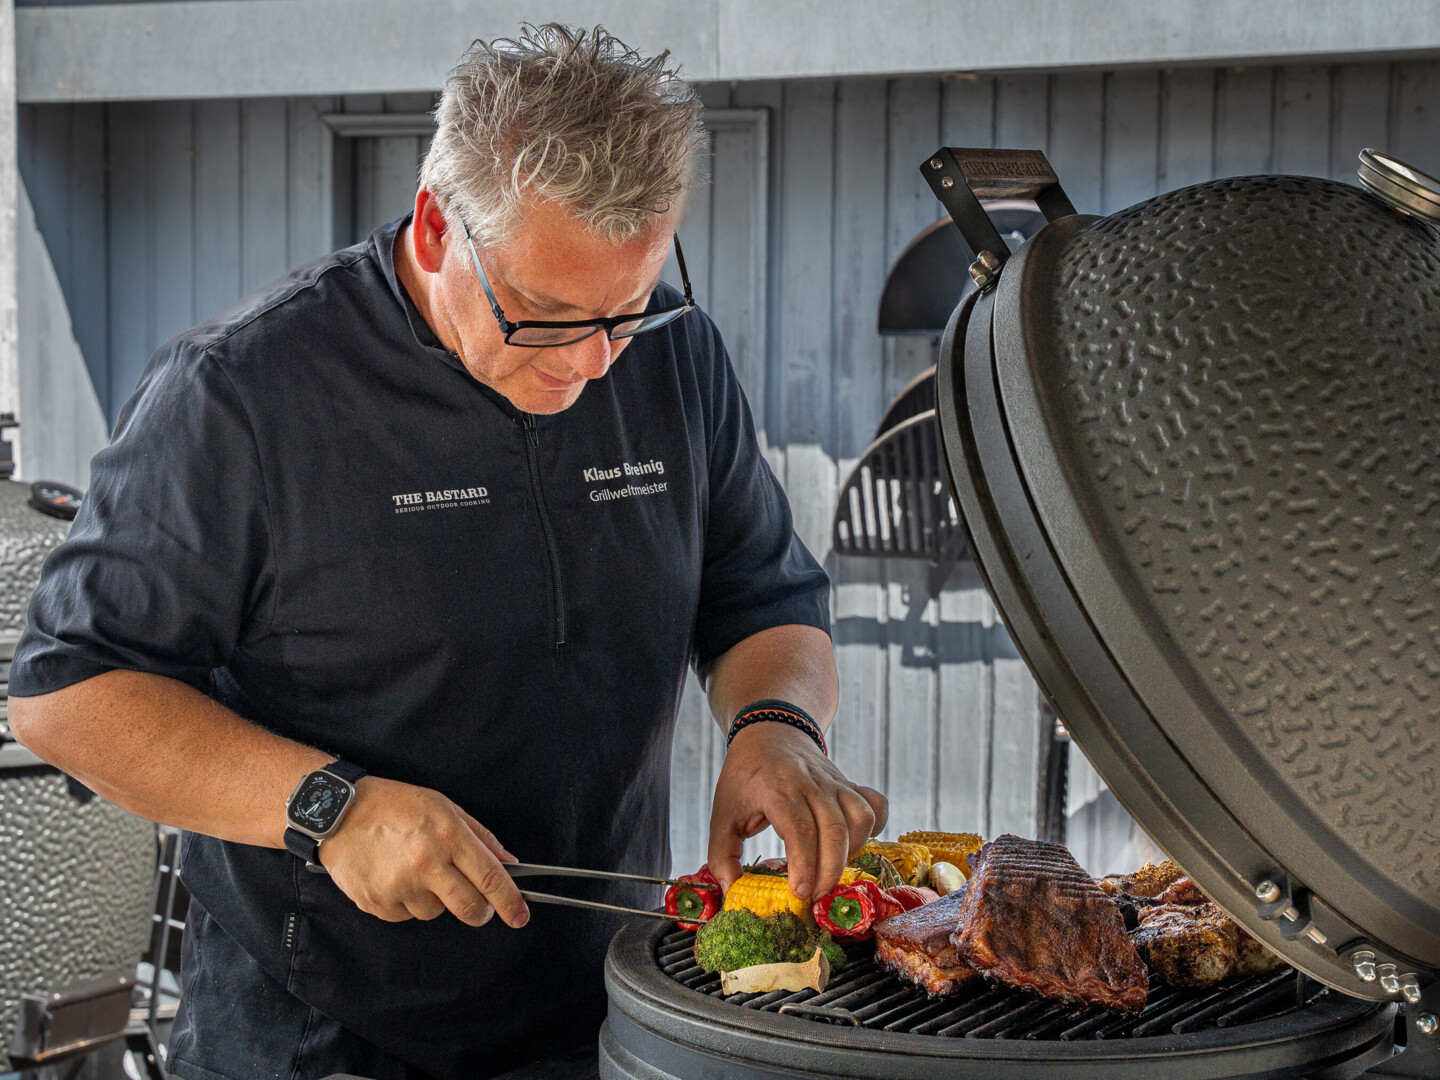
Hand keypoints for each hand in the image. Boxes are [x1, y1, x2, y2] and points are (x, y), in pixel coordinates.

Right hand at [317, 776, 529, 927]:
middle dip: (481, 912)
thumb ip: (480, 837)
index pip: (490, 877)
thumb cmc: (394, 804)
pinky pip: (406, 916)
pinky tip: (394, 877)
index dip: (510, 902)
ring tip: (415, 871)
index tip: (520, 916)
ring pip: (435, 912)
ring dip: (435, 899)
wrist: (339, 811)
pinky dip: (406, 903)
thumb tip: (509, 863)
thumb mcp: (444, 806)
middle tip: (479, 907)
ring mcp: (399, 886)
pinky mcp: (377, 903)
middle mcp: (426, 863)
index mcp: (448, 835)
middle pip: (469, 907)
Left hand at [707, 723, 887, 898]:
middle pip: (834, 830)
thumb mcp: (722, 812)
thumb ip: (721, 855)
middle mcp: (811, 784)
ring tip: (831, 870)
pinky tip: (854, 845)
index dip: (804, 864)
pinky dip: (874, 829)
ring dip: (852, 852)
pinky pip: (876, 805)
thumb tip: (730, 891)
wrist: (769, 734)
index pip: (799, 829)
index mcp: (777, 789)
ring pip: (860, 817)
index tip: (800, 892)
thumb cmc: (745, 776)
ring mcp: (834, 782)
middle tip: (817, 897)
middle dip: (829, 871)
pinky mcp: (849, 785)